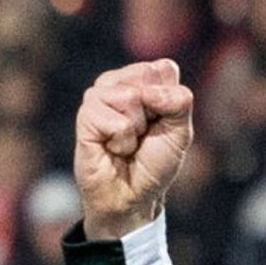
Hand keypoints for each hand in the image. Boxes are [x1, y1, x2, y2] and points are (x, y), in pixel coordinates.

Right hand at [74, 59, 193, 239]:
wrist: (133, 195)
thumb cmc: (155, 162)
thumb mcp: (181, 131)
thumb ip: (178, 101)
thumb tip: (148, 92)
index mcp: (143, 81)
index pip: (163, 69)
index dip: (170, 99)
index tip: (162, 122)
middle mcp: (118, 83)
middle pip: (145, 76)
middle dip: (154, 112)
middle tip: (143, 134)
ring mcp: (98, 98)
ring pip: (129, 96)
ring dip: (136, 128)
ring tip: (127, 142)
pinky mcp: (85, 117)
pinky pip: (116, 121)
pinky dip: (122, 141)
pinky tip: (112, 149)